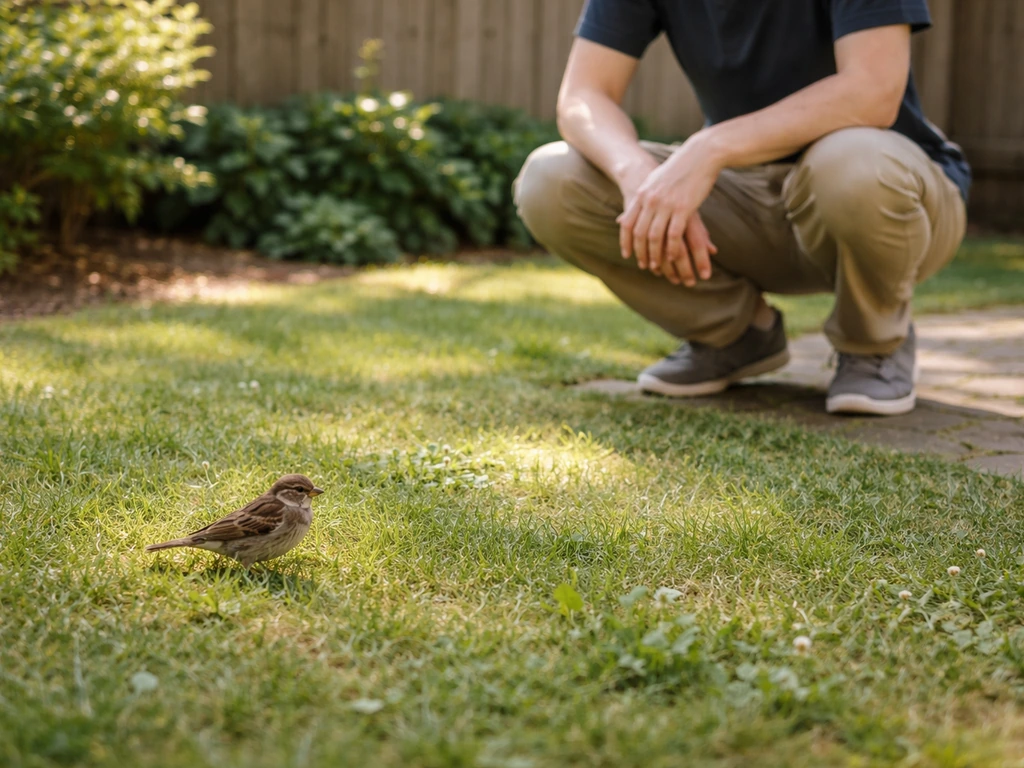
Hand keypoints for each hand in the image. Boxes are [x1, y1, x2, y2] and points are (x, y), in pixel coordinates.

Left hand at [617, 134, 721, 286]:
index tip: (627, 255)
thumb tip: (634, 203)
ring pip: (654, 237)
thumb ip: (644, 196)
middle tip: (643, 266)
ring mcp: (666, 204)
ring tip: (657, 266)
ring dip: (655, 255)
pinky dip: (671, 248)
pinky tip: (673, 257)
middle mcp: (650, 201)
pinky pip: (673, 234)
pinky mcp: (683, 208)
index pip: (627, 223)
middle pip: (639, 233)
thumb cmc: (678, 168)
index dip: (625, 242)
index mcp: (642, 194)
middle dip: (640, 252)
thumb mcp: (655, 180)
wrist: (700, 154)